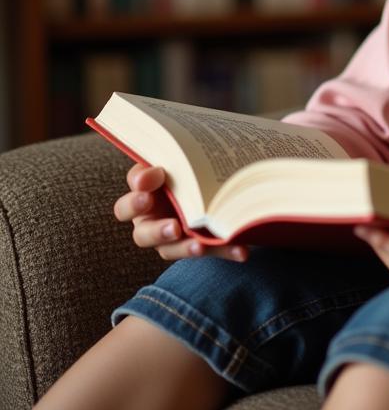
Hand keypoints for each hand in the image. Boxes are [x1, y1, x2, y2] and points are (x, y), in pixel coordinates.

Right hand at [112, 163, 247, 262]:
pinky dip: (224, 250)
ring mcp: (172, 236)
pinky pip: (209, 250)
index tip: (151, 186)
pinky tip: (241, 251)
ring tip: (199, 246)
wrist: (210, 171)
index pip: (126, 206)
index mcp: (141, 198)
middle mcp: (151, 221)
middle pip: (142, 235)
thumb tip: (157, 171)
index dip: (135, 199)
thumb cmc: (184, 162)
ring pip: (170, 250)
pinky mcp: (196, 244)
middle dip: (157, 231)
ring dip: (185, 248)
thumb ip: (168, 162)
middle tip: (174, 227)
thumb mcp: (175, 158)